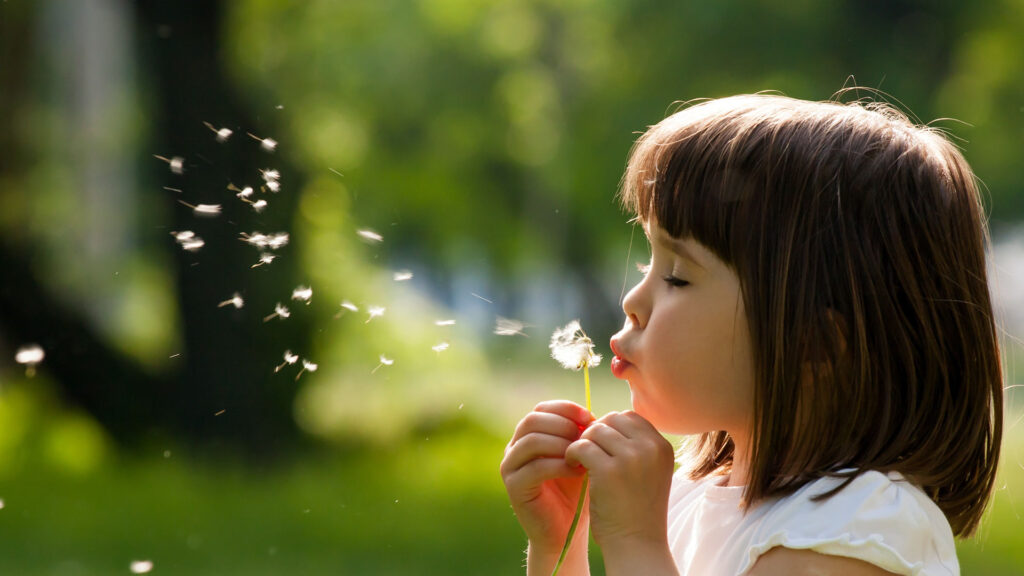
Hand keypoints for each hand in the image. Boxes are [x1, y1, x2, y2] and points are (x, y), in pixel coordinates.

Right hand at [501, 400, 593, 563]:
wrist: (566, 531)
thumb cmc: (576, 492)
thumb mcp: (579, 457)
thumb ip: (580, 436)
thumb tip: (591, 416)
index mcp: (528, 436)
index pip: (541, 409)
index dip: (565, 409)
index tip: (590, 417)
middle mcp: (514, 448)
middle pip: (532, 420)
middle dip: (563, 424)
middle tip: (586, 436)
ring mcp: (511, 467)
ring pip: (532, 441)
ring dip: (561, 444)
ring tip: (582, 454)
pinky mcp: (514, 487)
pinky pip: (535, 468)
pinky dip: (559, 466)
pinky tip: (578, 472)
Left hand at [564, 411, 674, 554]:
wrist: (636, 544)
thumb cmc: (637, 510)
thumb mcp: (647, 472)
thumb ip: (634, 446)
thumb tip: (603, 422)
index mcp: (662, 447)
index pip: (629, 417)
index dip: (610, 428)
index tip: (601, 446)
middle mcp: (650, 448)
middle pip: (611, 419)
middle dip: (595, 433)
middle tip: (587, 453)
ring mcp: (631, 458)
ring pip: (594, 430)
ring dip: (582, 443)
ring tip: (579, 461)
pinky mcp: (608, 470)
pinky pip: (581, 446)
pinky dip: (572, 454)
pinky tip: (574, 467)